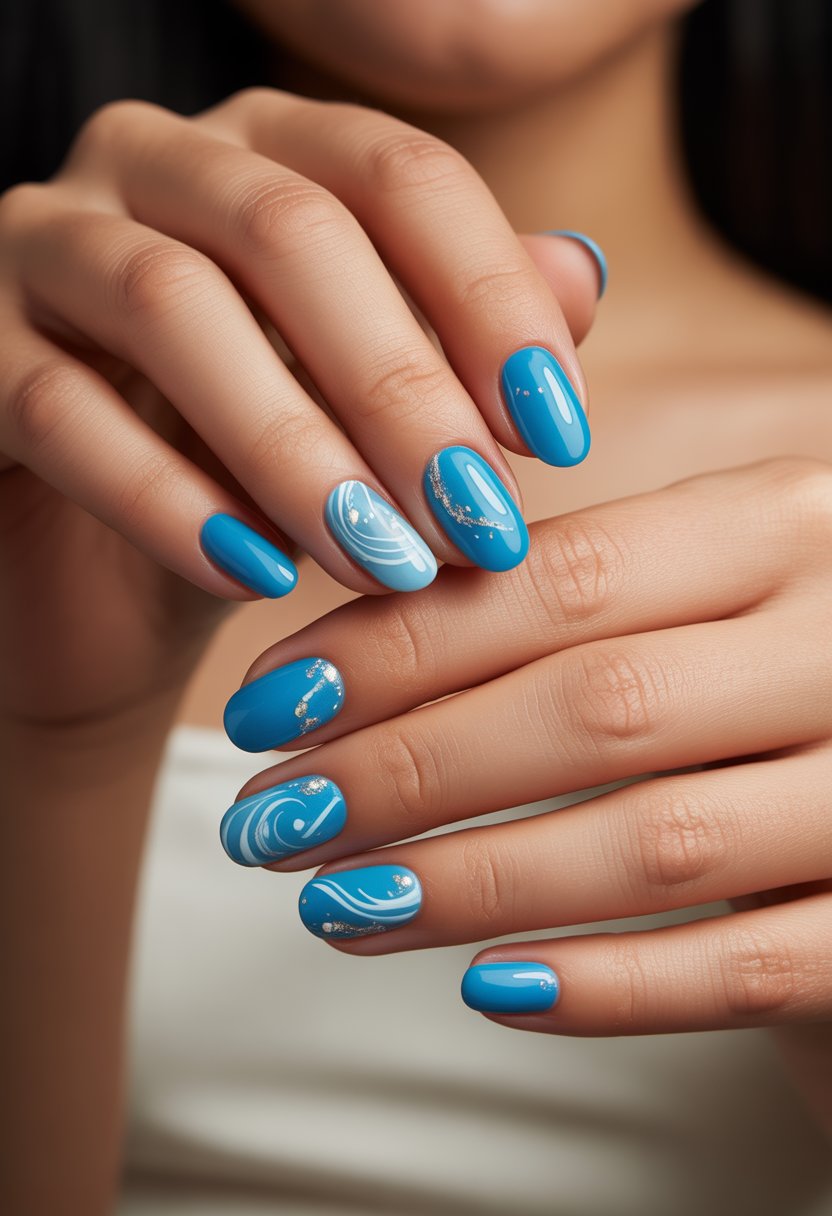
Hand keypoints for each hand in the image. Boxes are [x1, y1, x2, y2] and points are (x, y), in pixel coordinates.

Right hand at [0, 87, 599, 726]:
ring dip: (293, 448)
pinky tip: (258, 578)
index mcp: (268, 149)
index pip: (399, 178)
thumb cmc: (260, 482)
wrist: (109, 584)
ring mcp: (42, 243)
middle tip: (476, 519)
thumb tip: (582, 273)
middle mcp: (151, 163)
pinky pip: (57, 409)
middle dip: (399, 387)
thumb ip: (462, 339)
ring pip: (172, 306)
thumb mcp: (371, 415)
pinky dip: (167, 499)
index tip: (560, 437)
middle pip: (290, 232)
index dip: (491, 304)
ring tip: (383, 561)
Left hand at [224, 458, 831, 1038]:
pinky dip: (608, 986)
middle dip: (406, 770)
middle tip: (274, 821)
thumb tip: (346, 635)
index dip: (398, 647)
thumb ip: (568, 597)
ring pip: (655, 842)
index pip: (560, 579)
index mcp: (786, 524)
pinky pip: (745, 970)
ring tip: (338, 906)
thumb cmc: (765, 677)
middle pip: (593, 707)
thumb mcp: (696, 596)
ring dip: (469, 884)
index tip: (271, 707)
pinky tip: (491, 987)